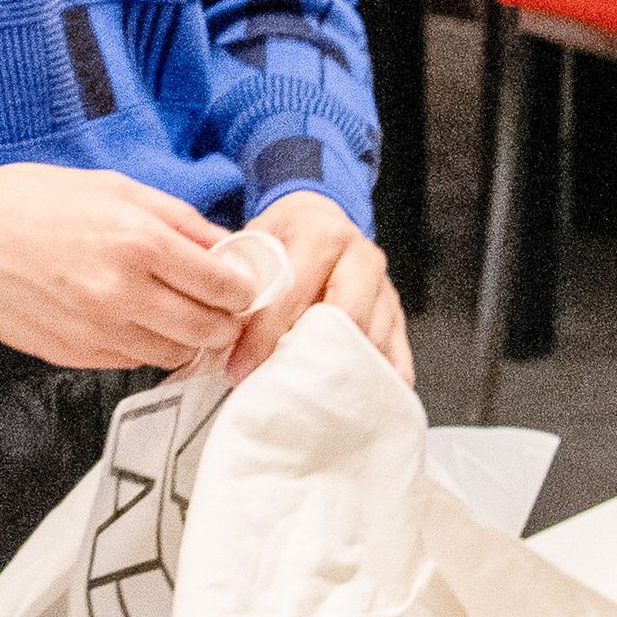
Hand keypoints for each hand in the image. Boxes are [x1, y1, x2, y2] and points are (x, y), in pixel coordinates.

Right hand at [0, 163, 255, 371]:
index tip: (238, 285)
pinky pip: (130, 362)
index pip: (223, 286)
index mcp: (139, 241)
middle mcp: (123, 292)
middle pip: (208, 330)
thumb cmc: (31, 200)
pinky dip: (143, 348)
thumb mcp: (113, 187)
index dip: (241, 289)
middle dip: (224, 323)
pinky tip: (135, 324)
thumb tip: (225, 246)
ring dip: (185, 340)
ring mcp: (96, 330)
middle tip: (220, 311)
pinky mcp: (72, 354)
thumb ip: (177, 219)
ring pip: (172, 354)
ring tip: (177, 318)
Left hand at [222, 193, 413, 388]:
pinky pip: (396, 355)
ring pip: (371, 341)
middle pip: (345, 319)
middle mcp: (362, 259)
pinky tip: (354, 399)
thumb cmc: (286, 235)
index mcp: (323, 236)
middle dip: (307, 357)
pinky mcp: (397, 315)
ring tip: (304, 396)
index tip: (239, 368)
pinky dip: (377, 380)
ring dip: (339, 373)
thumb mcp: (256, 240)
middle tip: (276, 383)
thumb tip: (219, 325)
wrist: (321, 218)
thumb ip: (241, 276)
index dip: (264, 336)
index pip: (294, 294)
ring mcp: (385, 288)